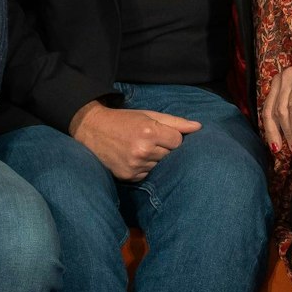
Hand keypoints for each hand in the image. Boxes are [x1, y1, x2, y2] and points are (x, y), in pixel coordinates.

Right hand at [69, 102, 200, 180]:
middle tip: (149, 141)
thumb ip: (175, 122)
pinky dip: (144, 168)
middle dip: (164, 149)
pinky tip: (133, 158)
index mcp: (150, 132)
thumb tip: (198, 127)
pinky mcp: (129, 176)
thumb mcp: (148, 115)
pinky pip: (148, 174)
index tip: (160, 133)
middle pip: (170, 155)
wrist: (92, 129)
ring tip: (140, 149)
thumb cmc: (124, 120)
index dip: (171, 137)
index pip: (178, 141)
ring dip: (155, 159)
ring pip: (160, 166)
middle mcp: (143, 150)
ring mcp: (135, 165)